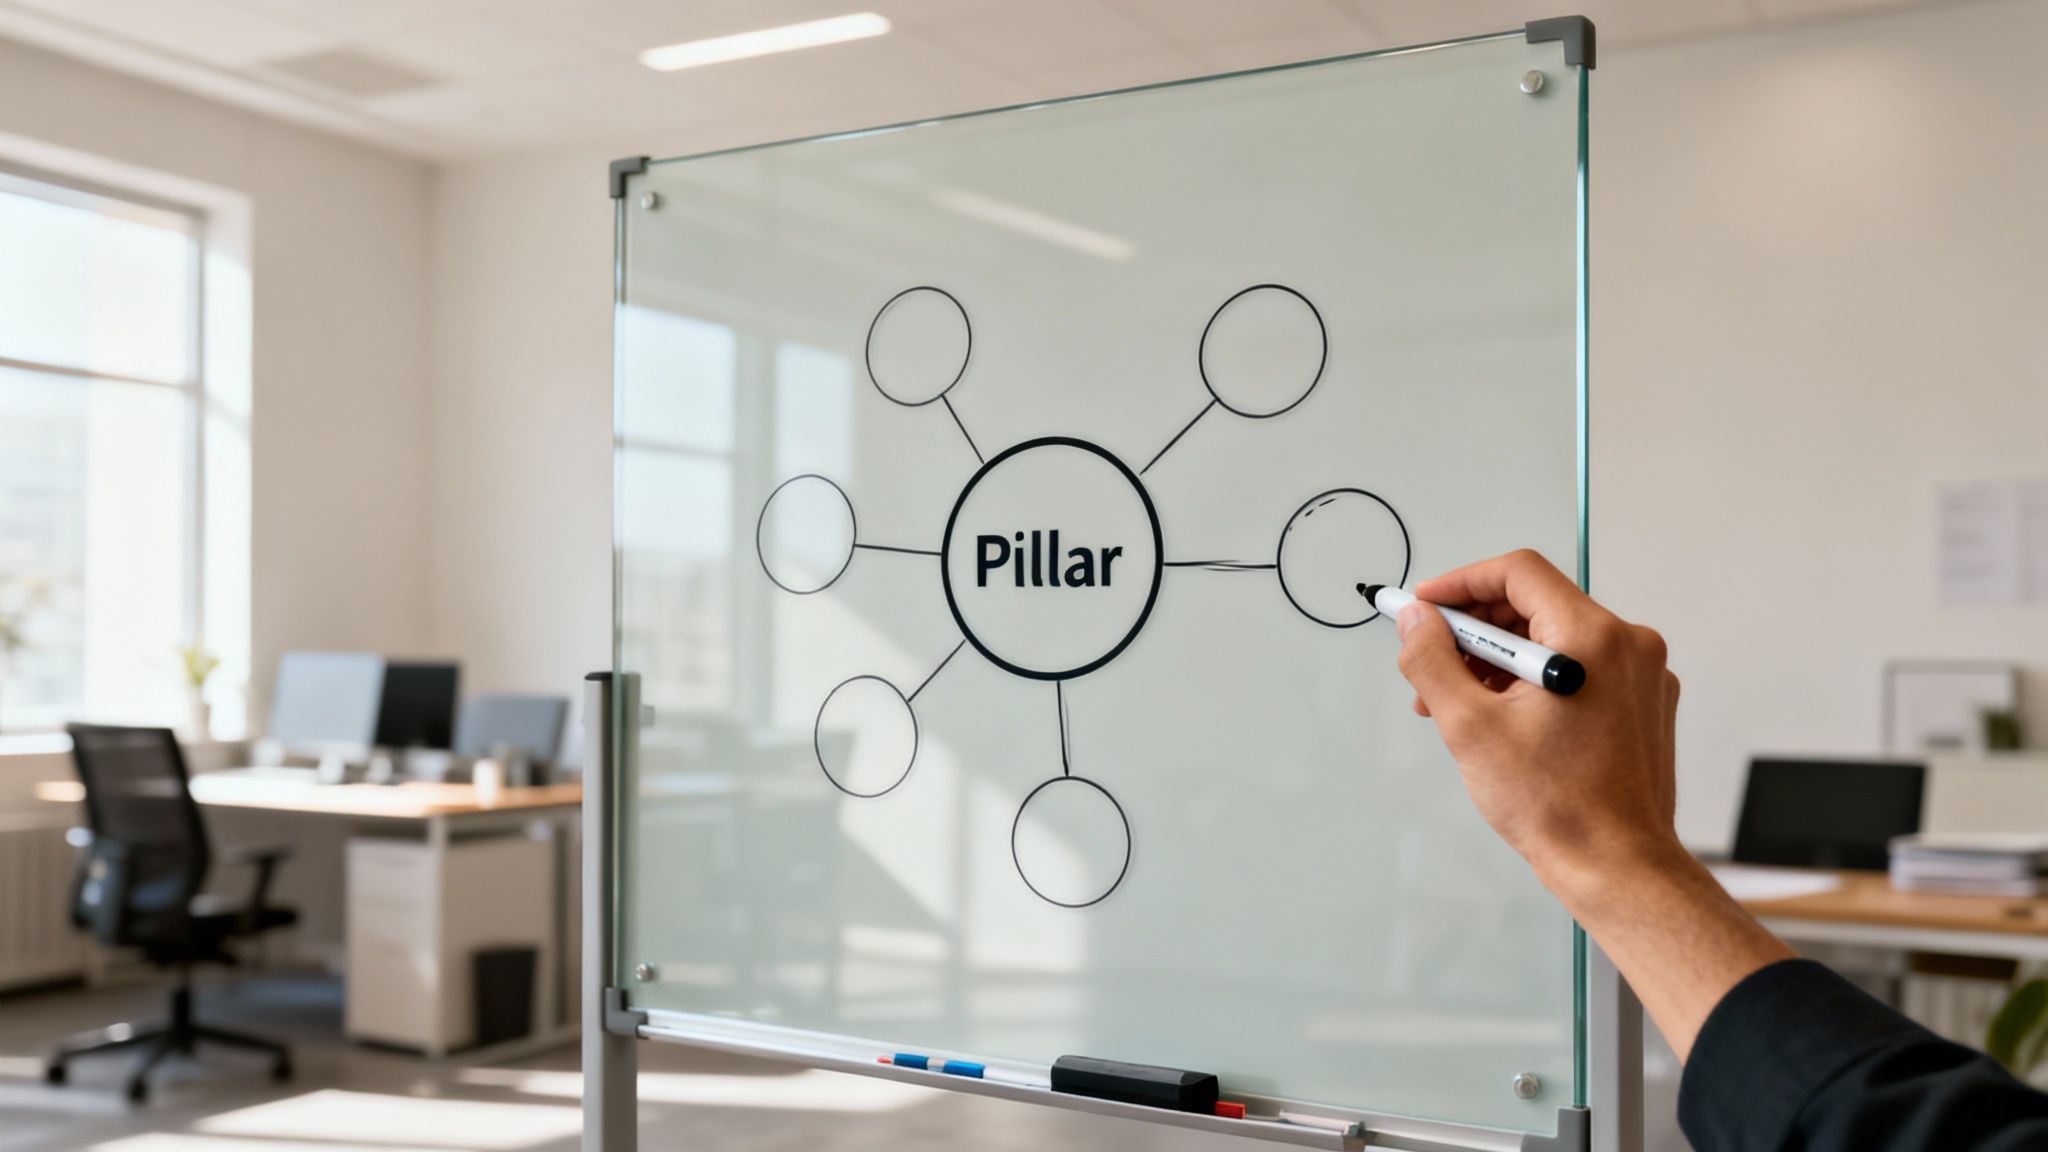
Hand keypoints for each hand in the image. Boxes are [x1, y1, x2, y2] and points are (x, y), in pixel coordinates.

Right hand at [1393, 549, 1793, 1061]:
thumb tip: (1415, 622)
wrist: (1618, 866)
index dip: (1460, 583)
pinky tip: (1499, 717)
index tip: (1424, 607)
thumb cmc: (1559, 807)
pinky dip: (1533, 681)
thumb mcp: (1470, 727)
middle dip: (1474, 629)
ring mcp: (1641, 675)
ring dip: (1498, 659)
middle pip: (1535, 604)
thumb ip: (1433, 660)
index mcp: (1592, 637)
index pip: (1518, 573)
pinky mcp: (1643, 704)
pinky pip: (1578, 668)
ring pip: (1554, 638)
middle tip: (1430, 658)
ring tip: (1456, 701)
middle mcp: (1627, 645)